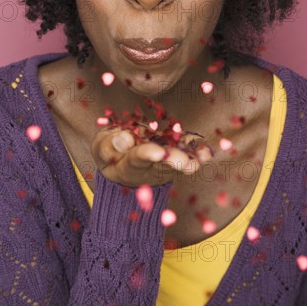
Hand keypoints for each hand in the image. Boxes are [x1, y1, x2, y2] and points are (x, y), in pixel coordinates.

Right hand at [90, 127, 212, 187]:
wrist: (121, 160)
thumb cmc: (110, 152)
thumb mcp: (101, 148)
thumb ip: (108, 146)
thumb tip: (124, 139)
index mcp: (129, 165)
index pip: (138, 158)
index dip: (147, 154)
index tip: (158, 152)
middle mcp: (150, 166)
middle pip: (164, 164)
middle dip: (176, 161)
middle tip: (187, 163)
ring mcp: (165, 160)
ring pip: (179, 160)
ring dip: (192, 157)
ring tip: (204, 156)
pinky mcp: (175, 150)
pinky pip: (187, 149)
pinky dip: (196, 149)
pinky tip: (206, 150)